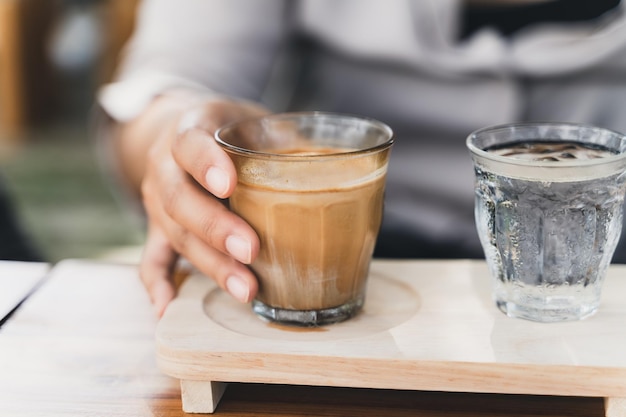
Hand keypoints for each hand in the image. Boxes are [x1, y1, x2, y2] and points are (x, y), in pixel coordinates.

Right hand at [117, 93, 268, 315]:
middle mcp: (166, 166)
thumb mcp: (254, 118)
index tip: (230, 183)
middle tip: (250, 248)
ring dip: (210, 264)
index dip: (206, 163)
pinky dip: (160, 285)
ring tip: (246, 288)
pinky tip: (170, 309)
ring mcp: (158, 200)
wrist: (182, 134)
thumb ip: (288, 138)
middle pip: (178, 199)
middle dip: (215, 227)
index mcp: (190, 128)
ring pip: (175, 234)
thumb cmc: (232, 129)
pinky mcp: (158, 229)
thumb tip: (347, 169)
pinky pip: (152, 259)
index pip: (189, 143)